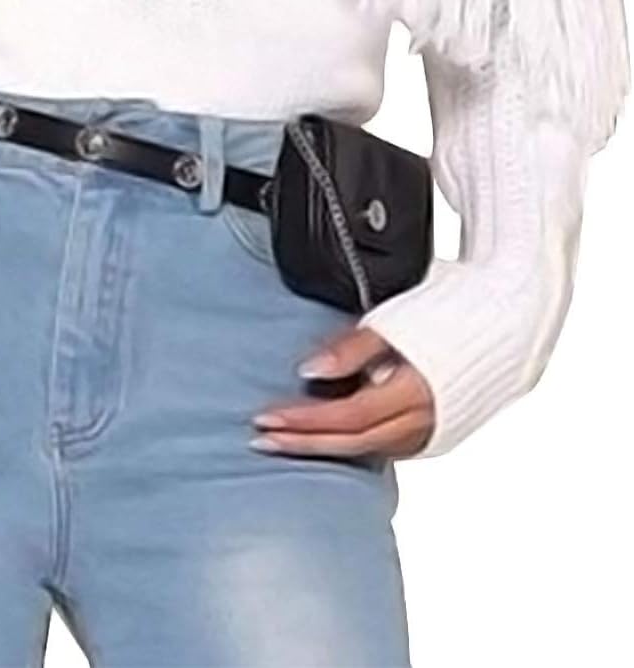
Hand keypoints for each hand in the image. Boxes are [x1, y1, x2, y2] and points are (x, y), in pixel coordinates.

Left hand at [251, 326, 435, 458]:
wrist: (503, 324)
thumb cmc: (450, 314)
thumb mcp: (396, 321)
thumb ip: (352, 348)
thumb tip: (309, 370)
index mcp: (414, 392)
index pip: (347, 415)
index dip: (304, 419)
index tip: (267, 416)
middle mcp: (422, 421)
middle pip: (351, 441)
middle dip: (303, 442)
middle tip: (262, 440)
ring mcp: (429, 432)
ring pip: (366, 450)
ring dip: (322, 447)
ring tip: (283, 441)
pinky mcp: (431, 434)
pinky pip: (384, 448)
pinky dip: (350, 445)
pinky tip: (326, 439)